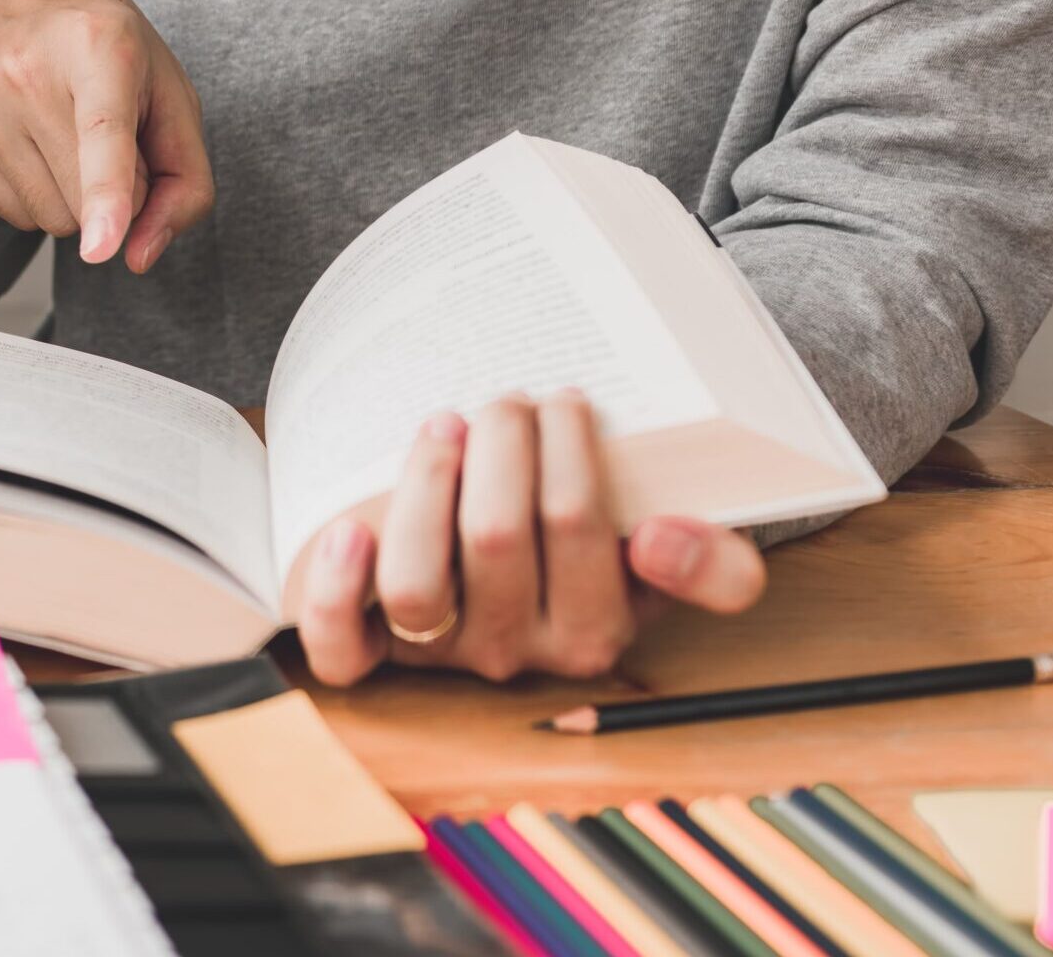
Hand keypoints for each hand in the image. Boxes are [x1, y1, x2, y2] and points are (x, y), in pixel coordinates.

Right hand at [0, 0, 212, 271]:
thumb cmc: (105, 48)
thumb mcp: (171, 94)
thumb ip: (184, 182)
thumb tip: (139, 257)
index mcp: (98, 45)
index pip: (103, 136)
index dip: (107, 196)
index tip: (102, 249)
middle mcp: (27, 71)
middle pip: (83, 201)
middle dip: (112, 194)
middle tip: (107, 136)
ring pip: (48, 218)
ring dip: (72, 198)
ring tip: (66, 133)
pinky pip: (13, 214)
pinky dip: (37, 194)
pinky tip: (32, 142)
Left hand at [295, 389, 767, 685]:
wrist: (521, 571)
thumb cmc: (594, 545)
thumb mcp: (677, 560)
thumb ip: (718, 569)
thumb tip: (660, 539)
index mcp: (595, 630)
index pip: (581, 530)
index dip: (569, 455)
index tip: (567, 399)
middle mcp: (516, 650)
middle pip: (494, 537)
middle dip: (499, 443)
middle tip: (507, 398)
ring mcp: (439, 652)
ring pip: (416, 582)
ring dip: (423, 487)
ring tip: (445, 427)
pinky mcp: (375, 652)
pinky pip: (339, 648)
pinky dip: (335, 592)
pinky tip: (345, 529)